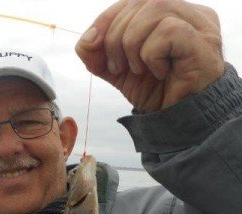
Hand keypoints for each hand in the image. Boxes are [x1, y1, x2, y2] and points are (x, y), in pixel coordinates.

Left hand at [75, 0, 224, 112]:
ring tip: (138, 70)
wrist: (177, 121)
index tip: (92, 45)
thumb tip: (87, 39)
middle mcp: (188, 13)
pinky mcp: (204, 42)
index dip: (106, 19)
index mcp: (170, 14)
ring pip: (154, 8)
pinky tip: (158, 72)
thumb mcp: (117, 70)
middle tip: (118, 67)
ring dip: (132, 44)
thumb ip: (97, 54)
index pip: (131, 1)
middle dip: (114, 36)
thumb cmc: (155, 92)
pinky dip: (152, 54)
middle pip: (139, 2)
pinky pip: (169, 30)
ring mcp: (200, 25)